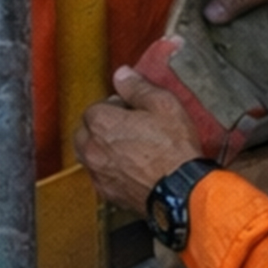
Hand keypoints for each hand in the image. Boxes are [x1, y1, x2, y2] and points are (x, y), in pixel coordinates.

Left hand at [73, 66, 204, 218]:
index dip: (115, 106)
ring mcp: (99, 173)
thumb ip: (137, 87)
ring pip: (88, 154)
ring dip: (101, 148)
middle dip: (101, 126)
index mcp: (101, 123)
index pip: (95, 107)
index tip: (132, 110)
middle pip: (86, 131)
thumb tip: (122, 75)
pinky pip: (100, 175)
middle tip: (126, 126)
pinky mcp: (108, 192)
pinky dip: (109, 169)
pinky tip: (130, 167)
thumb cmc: (174, 150)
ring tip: (127, 146)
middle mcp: (93, 149)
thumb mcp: (163, 104)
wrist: (181, 189)